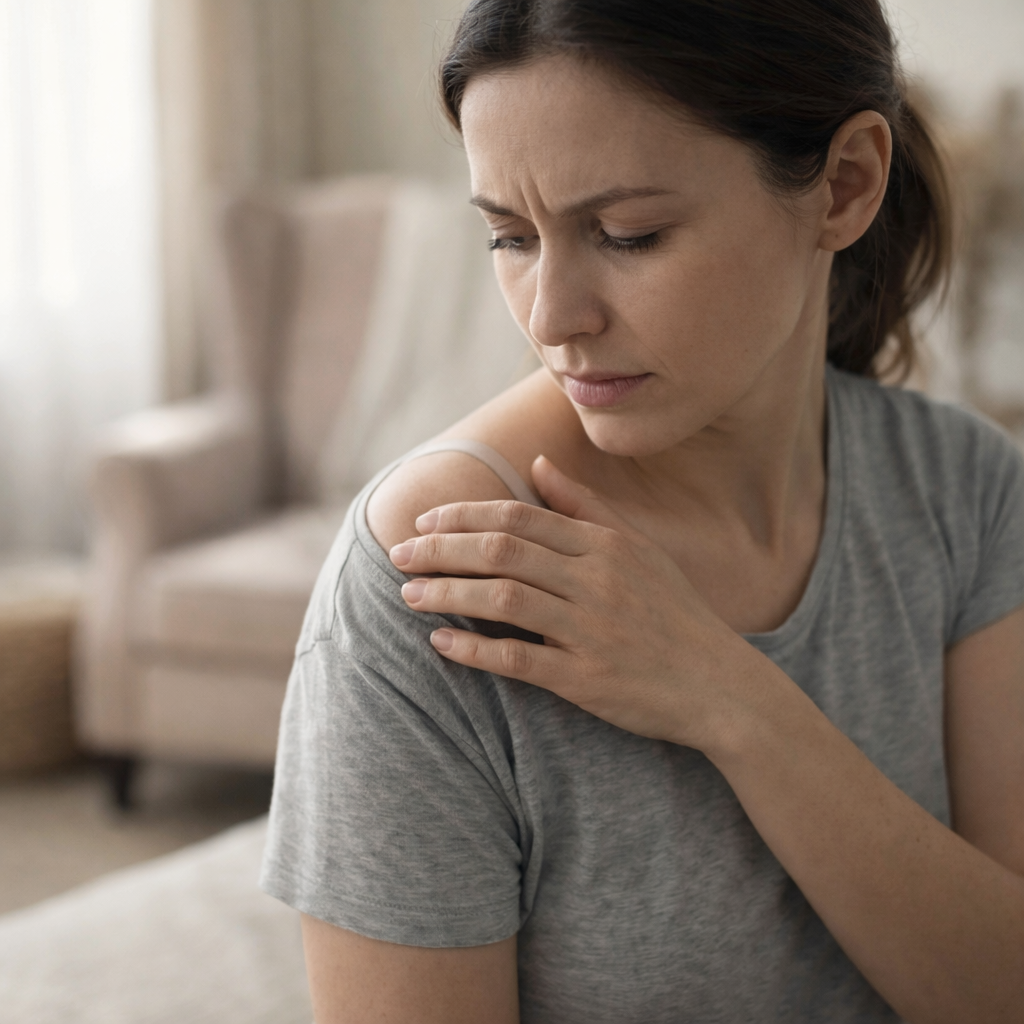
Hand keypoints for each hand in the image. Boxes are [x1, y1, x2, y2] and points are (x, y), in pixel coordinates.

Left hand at [389, 456, 773, 751]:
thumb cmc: (675, 613)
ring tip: (408, 594)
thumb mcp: (640, 550)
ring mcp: (591, 629)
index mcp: (605, 545)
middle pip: (501, 551)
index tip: (424, 523)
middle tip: (398, 555)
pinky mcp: (586, 678)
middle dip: (441, 550)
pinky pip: (520, 660)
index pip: (519, 518)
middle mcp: (596, 580)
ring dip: (447, 593)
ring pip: (502, 599)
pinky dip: (475, 651)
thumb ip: (587, 508)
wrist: (720, 685)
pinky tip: (441, 645)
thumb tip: (539, 466)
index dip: (464, 517)